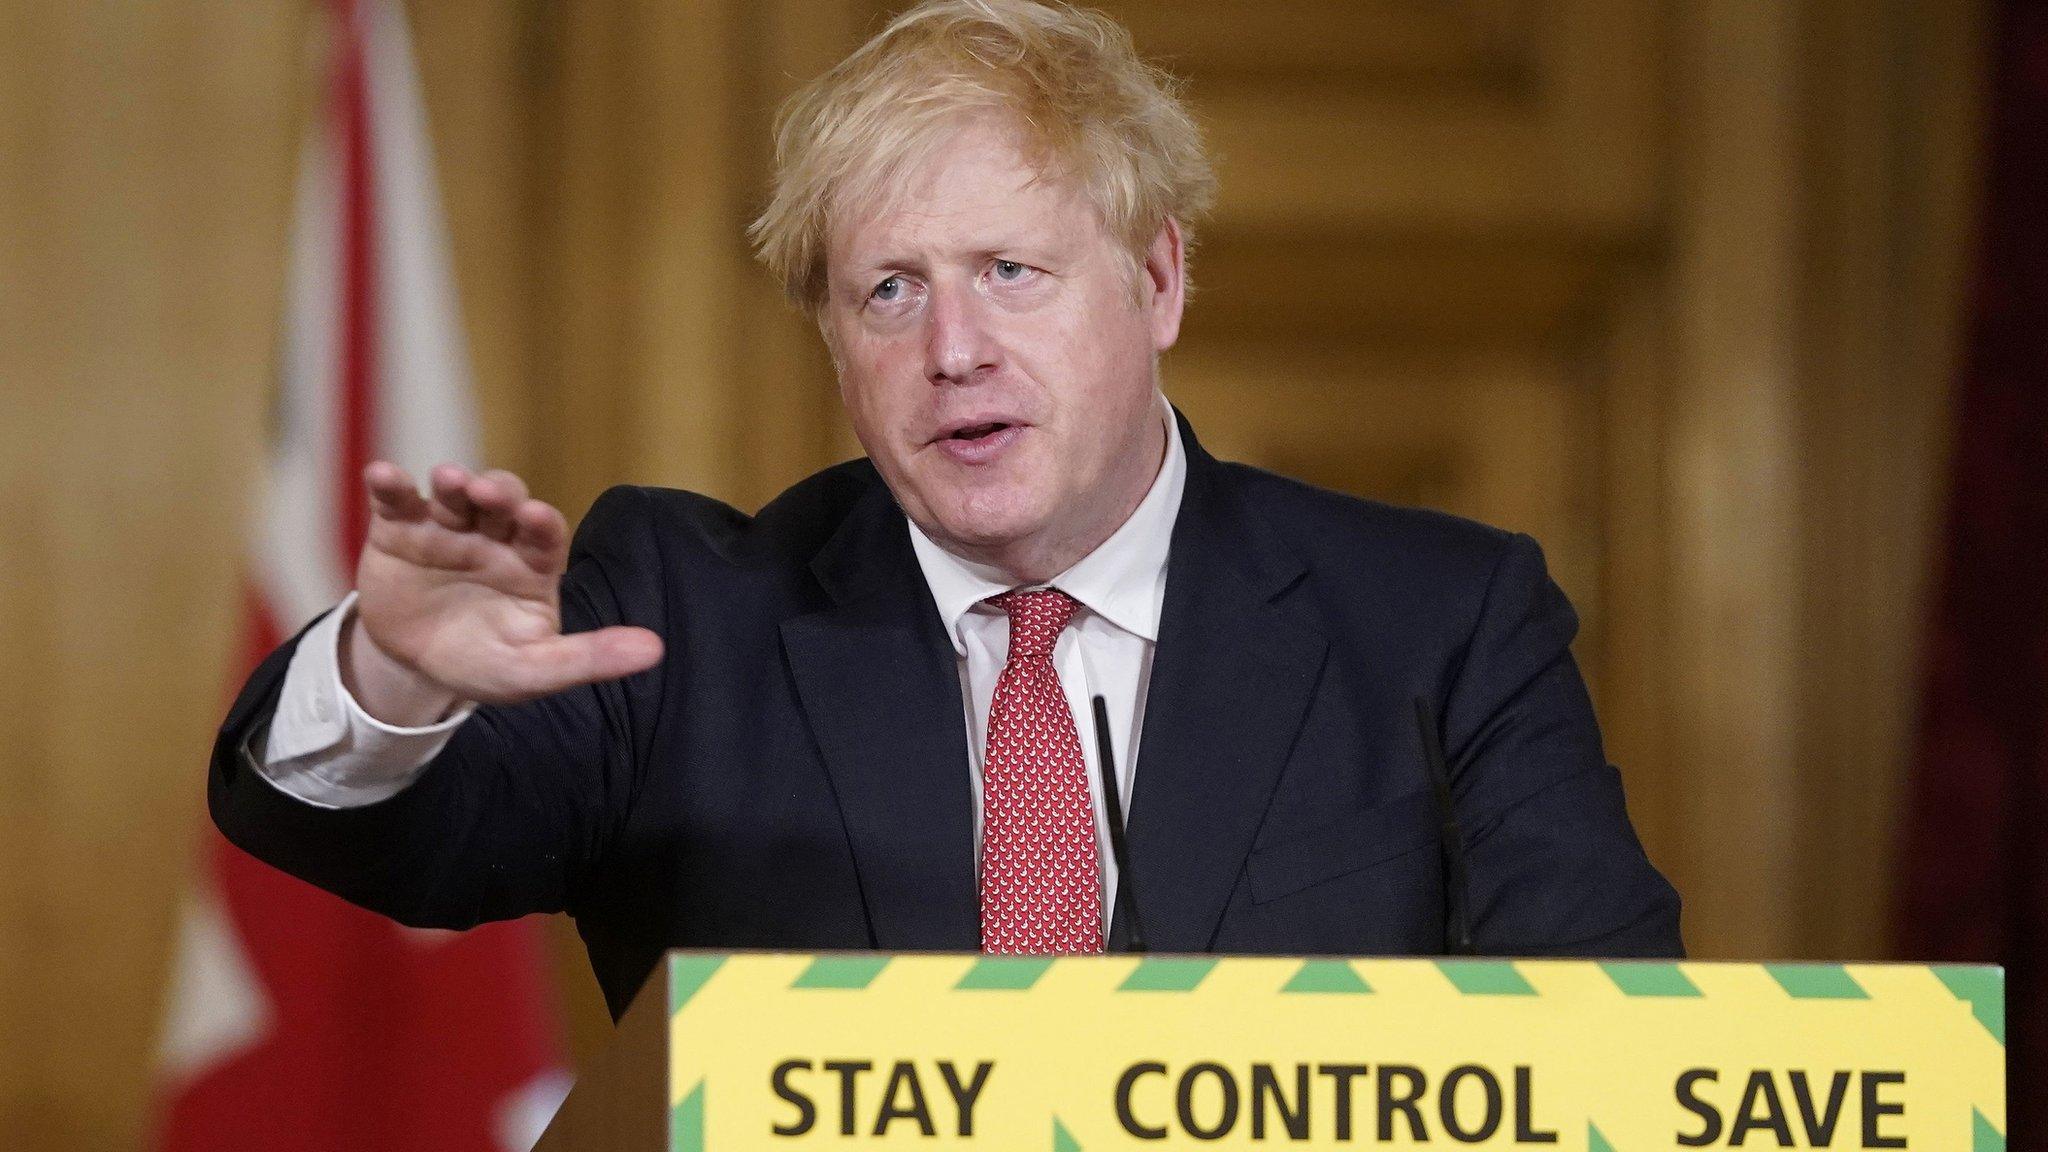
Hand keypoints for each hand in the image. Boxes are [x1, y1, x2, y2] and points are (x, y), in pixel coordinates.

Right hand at [343, 462, 663, 723]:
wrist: (415, 670)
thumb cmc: (486, 663)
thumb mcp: (536, 670)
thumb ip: (590, 657)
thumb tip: (655, 651)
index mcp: (533, 564)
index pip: (545, 534)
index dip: (540, 522)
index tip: (535, 517)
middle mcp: (494, 537)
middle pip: (503, 501)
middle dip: (498, 492)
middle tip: (487, 493)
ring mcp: (448, 529)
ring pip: (455, 493)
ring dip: (453, 481)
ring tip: (448, 480)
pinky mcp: (400, 530)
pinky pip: (396, 500)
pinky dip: (390, 484)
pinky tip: (381, 474)